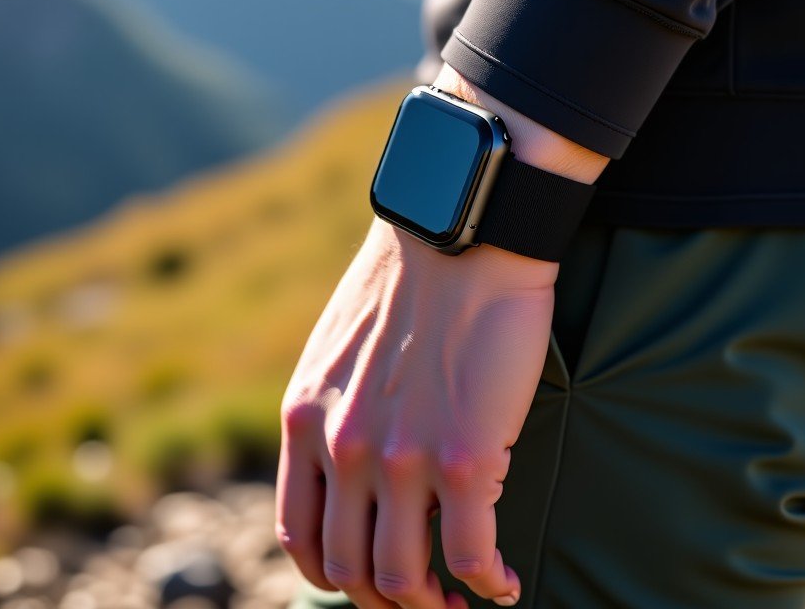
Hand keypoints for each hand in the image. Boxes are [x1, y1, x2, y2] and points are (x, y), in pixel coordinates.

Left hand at [276, 214, 557, 607]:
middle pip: (351, 571)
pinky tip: (504, 579)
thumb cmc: (414, 278)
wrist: (465, 233)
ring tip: (464, 594)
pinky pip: (470, 558)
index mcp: (307, 420)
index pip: (300, 537)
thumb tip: (355, 454)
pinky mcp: (465, 457)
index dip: (337, 575)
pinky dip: (489, 584)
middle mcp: (342, 449)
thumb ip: (337, 404)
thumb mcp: (341, 343)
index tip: (372, 574)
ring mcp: (401, 459)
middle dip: (389, 600)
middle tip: (427, 595)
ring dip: (435, 604)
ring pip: (405, 580)